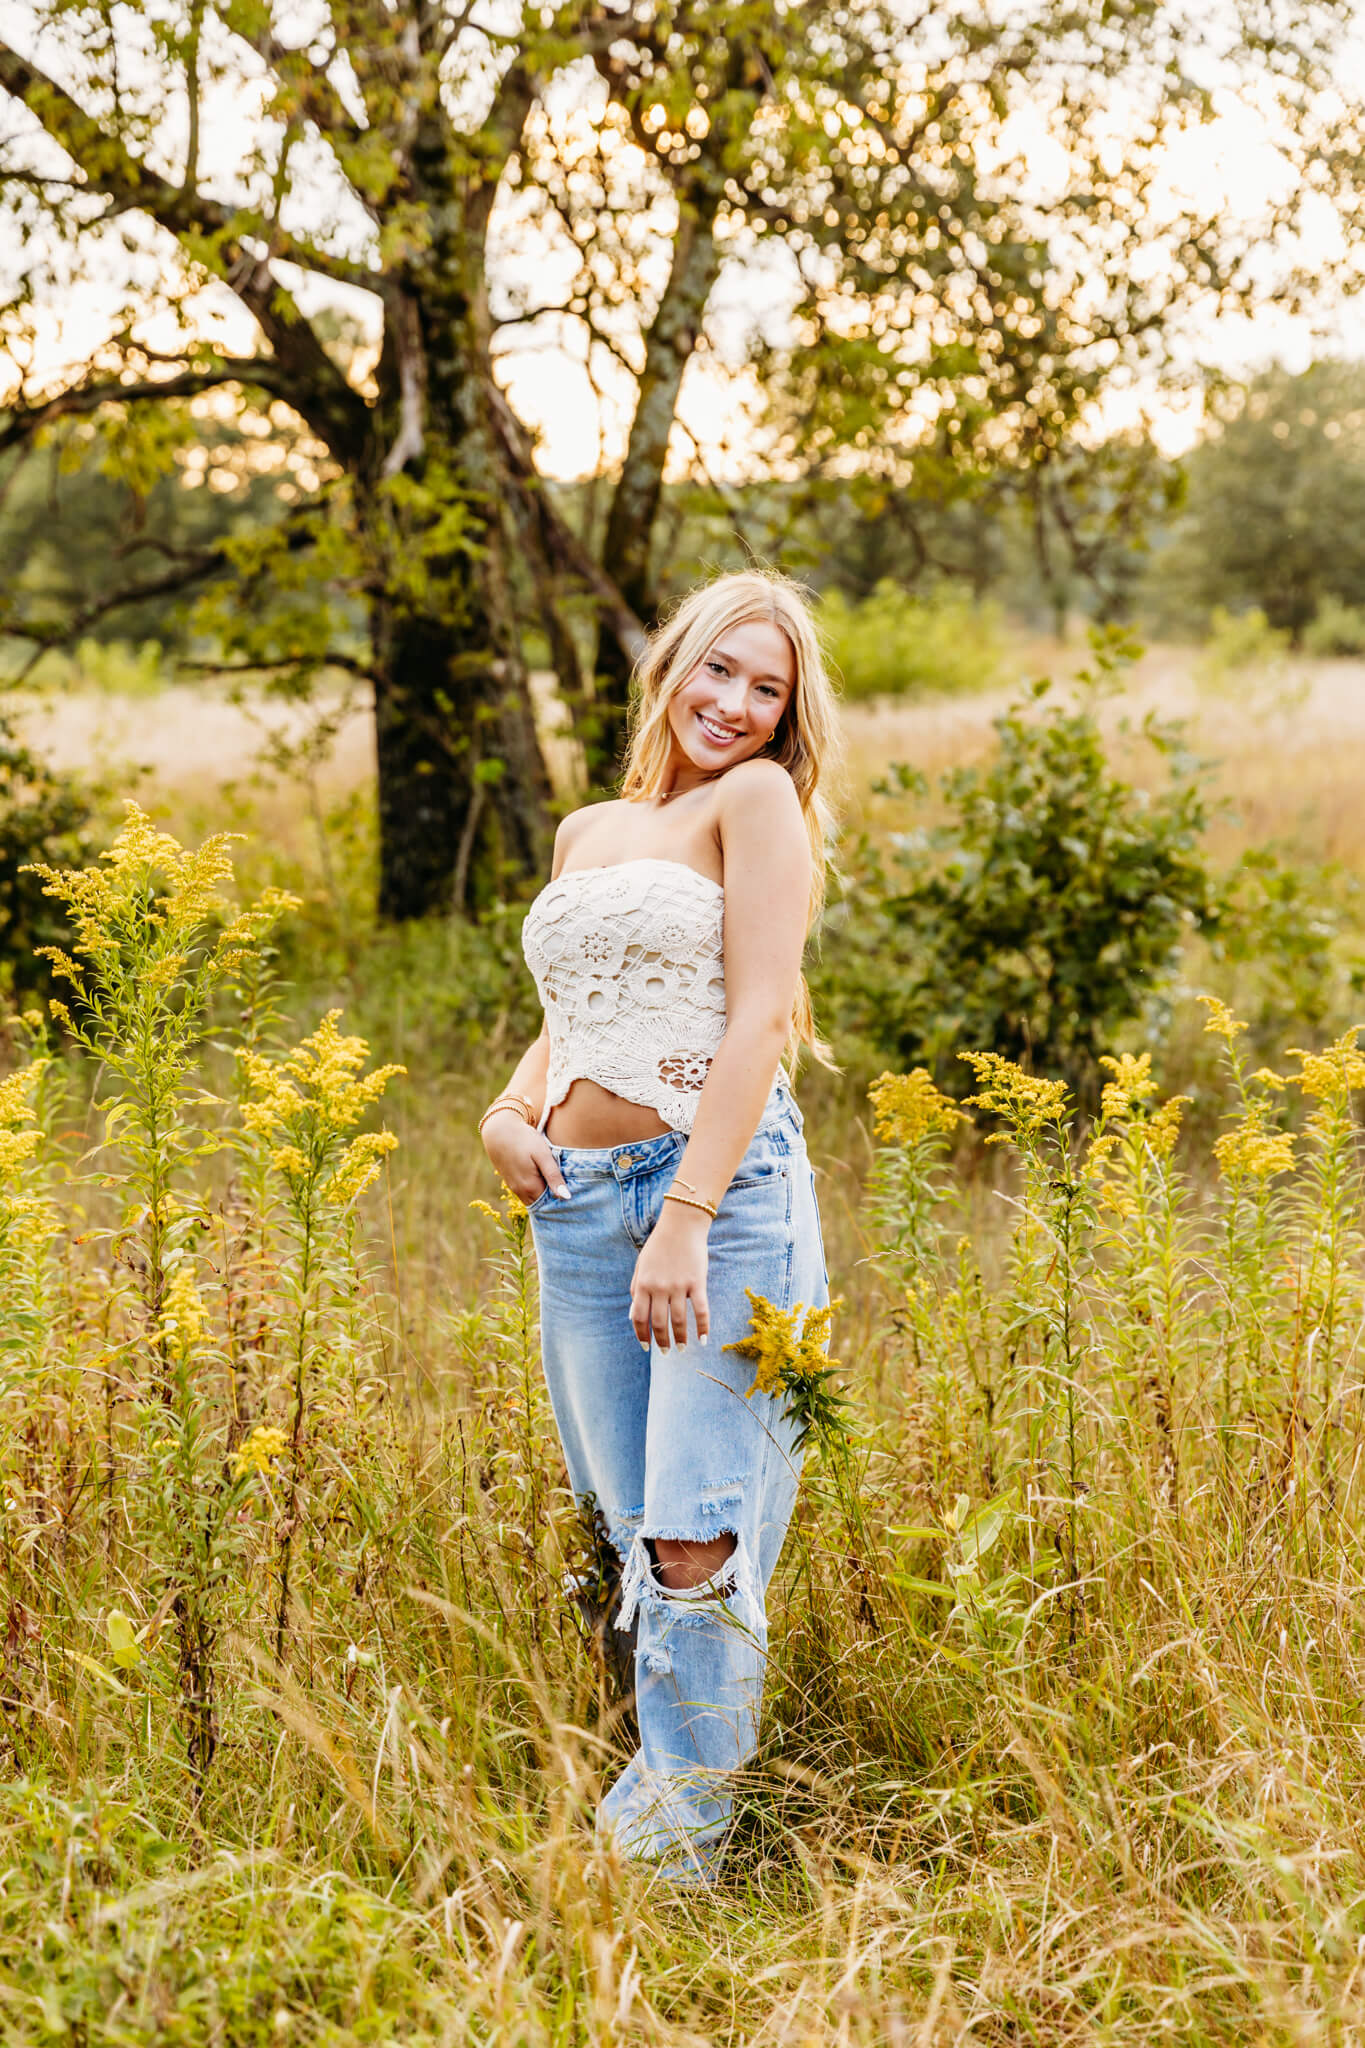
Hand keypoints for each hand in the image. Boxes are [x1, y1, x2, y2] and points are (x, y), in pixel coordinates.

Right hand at [481, 1109, 567, 1205]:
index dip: (563, 1202)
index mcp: (530, 1188)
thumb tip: (567, 1198)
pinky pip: (526, 1193)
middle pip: (542, 1205)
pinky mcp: (510, 1182)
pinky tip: (544, 1178)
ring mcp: (514, 1188)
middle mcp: (520, 1192)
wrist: (498, 1130)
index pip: (551, 1205)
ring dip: (545, 1195)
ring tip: (557, 1183)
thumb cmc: (524, 1140)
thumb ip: (554, 1177)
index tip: (575, 1195)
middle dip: (554, 1201)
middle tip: (570, 1191)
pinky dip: (536, 1190)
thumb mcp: (543, 1155)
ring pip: (534, 1199)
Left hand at [630, 1204, 709, 1351]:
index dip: (641, 1335)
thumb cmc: (659, 1245)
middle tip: (666, 1353)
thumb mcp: (641, 1265)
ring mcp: (679, 1286)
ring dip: (681, 1338)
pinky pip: (701, 1310)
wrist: (682, 1225)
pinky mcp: (697, 1282)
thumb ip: (635, 1288)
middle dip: (662, 1342)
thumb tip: (633, 1314)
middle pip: (659, 1323)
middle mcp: (659, 1287)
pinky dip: (702, 1327)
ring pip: (679, 1320)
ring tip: (683, 1349)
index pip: (638, 1317)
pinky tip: (703, 1339)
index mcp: (643, 1284)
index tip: (646, 1347)